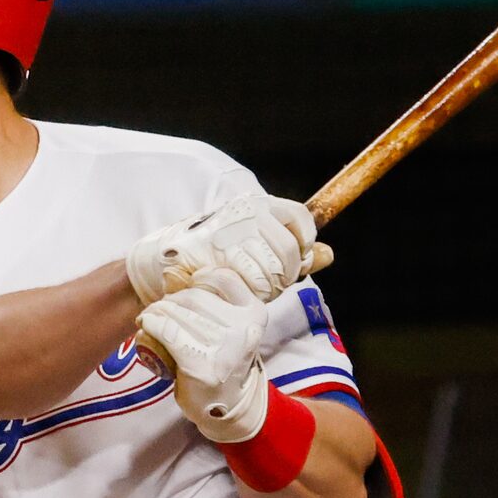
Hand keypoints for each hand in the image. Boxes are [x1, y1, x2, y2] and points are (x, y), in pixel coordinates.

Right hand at [124, 195, 316, 305]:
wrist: (169, 261)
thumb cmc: (218, 256)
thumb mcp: (260, 249)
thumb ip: (296, 252)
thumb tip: (329, 254)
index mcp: (261, 204)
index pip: (301, 218)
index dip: (305, 243)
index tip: (294, 260)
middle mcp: (249, 211)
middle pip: (290, 250)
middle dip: (285, 274)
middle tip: (266, 282)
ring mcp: (234, 230)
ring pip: (274, 270)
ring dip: (266, 287)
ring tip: (246, 285)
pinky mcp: (220, 251)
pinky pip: (252, 282)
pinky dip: (249, 293)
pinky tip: (235, 289)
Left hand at [136, 271, 269, 441]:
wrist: (228, 406)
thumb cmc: (225, 359)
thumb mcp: (234, 327)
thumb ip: (219, 301)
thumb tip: (174, 272)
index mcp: (255, 313)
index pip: (222, 277)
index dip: (198, 279)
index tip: (186, 290)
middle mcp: (243, 329)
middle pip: (194, 296)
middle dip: (171, 299)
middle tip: (160, 308)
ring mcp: (223, 348)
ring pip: (178, 312)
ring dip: (157, 311)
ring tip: (150, 317)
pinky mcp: (200, 365)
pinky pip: (168, 332)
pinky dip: (152, 324)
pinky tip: (146, 325)